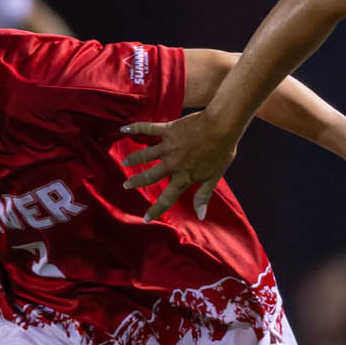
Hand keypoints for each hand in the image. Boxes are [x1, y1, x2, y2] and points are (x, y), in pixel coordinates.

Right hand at [119, 111, 240, 220]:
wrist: (221, 126)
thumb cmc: (221, 151)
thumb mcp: (214, 177)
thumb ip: (203, 195)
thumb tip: (200, 216)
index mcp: (183, 177)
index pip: (167, 198)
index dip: (155, 210)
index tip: (145, 218)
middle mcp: (172, 164)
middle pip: (150, 176)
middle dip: (136, 181)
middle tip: (126, 185)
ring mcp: (168, 146)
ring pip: (145, 155)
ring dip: (133, 159)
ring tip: (124, 162)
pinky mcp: (168, 130)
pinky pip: (148, 129)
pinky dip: (135, 128)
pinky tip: (123, 130)